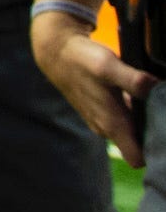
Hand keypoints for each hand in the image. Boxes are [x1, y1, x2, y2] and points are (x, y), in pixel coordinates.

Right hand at [33, 12, 154, 163]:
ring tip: (156, 104)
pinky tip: (138, 97)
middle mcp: (107, 129)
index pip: (137, 158)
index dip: (154, 153)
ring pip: (131, 134)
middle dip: (154, 136)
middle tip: (164, 112)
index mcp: (112, 124)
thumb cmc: (81, 61)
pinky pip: (124, 123)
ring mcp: (103, 122)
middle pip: (138, 147)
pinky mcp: (101, 113)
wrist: (56, 53)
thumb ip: (134, 80)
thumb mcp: (108, 66)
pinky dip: (134, 115)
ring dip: (145, 124)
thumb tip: (158, 88)